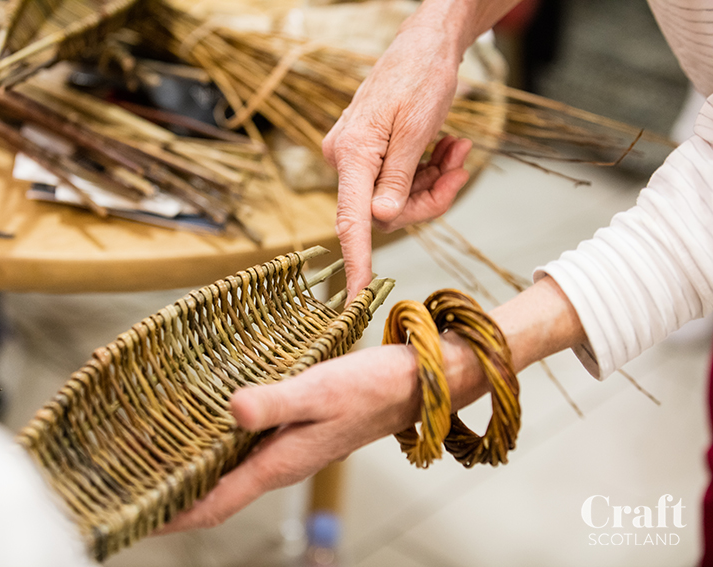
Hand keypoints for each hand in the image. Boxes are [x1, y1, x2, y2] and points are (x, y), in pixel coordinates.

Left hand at [158, 336, 489, 533]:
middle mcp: (277, 462)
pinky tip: (200, 426)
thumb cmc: (371, 388)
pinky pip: (242, 449)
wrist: (414, 383)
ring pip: (226, 471)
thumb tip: (231, 410)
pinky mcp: (292, 430)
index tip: (131, 517)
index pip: (214, 503)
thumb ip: (276, 402)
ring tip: (148, 460)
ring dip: (189, 471)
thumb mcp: (320, 390)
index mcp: (278, 463)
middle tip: (125, 486)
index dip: (172, 514)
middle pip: (213, 493)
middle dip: (171, 495)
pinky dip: (214, 446)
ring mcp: (286, 448)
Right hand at [322, 21, 471, 299]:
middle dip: (428, 197)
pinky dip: (427, 171)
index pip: (352, 221)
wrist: (424, 44)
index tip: (358, 299)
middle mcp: (346, 160)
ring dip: (433, 181)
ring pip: (397, 197)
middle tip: (459, 168)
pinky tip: (448, 148)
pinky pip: (399, 180)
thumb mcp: (417, 129)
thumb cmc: (420, 77)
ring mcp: (357, 158)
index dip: (357, 262)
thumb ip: (399, 178)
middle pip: (385, 211)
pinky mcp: (370, 154)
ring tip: (457, 150)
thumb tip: (384, 219)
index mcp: (352, 155)